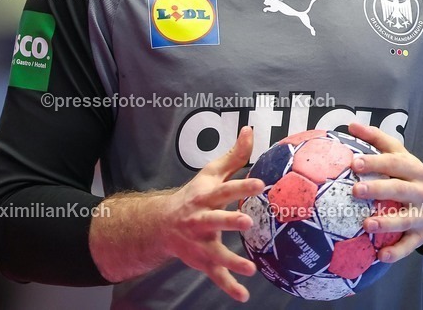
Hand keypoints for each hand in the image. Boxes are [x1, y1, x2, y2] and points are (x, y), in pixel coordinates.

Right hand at [159, 126, 264, 301]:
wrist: (162, 224)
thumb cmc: (194, 196)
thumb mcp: (211, 174)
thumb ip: (234, 156)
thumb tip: (250, 130)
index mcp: (207, 197)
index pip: (226, 189)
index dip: (242, 186)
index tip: (260, 183)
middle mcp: (202, 220)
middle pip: (216, 220)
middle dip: (230, 221)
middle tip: (248, 221)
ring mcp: (201, 242)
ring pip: (216, 252)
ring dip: (232, 261)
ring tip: (250, 268)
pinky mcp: (202, 260)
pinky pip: (216, 275)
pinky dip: (228, 286)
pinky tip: (243, 295)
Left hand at [346, 122, 422, 261]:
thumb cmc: (407, 174)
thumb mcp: (398, 154)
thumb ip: (376, 139)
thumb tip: (351, 125)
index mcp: (414, 169)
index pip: (394, 163)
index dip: (375, 162)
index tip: (354, 163)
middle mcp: (421, 191)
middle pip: (400, 190)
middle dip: (378, 189)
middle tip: (356, 190)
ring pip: (405, 220)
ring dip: (386, 223)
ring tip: (366, 225)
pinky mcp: (421, 236)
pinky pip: (409, 246)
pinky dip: (396, 252)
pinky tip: (380, 257)